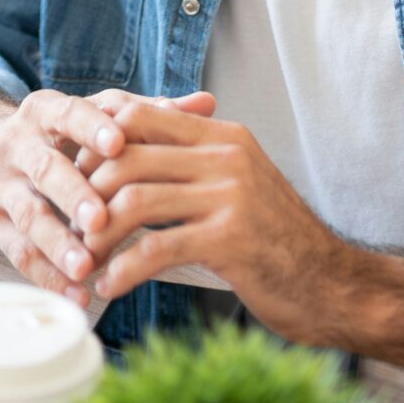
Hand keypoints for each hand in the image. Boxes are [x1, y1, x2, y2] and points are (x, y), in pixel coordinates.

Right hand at [0, 89, 214, 308]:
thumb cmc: (60, 136)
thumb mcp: (95, 116)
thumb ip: (147, 113)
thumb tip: (206, 104)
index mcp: (45, 112)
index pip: (68, 114)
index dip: (92, 128)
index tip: (119, 143)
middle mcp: (17, 145)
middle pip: (45, 168)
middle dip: (73, 193)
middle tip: (100, 218)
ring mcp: (1, 186)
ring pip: (28, 216)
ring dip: (58, 244)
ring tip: (87, 267)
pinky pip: (18, 254)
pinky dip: (47, 276)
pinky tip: (76, 293)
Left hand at [80, 96, 353, 344]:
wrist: (335, 285)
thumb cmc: (278, 242)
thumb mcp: (238, 186)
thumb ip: (193, 165)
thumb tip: (128, 157)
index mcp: (223, 137)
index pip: (140, 115)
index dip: (95, 141)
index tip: (71, 172)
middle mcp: (226, 156)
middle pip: (127, 155)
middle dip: (86, 190)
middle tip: (68, 222)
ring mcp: (230, 195)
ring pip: (135, 199)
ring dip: (98, 233)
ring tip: (83, 259)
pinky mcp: (231, 239)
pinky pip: (157, 249)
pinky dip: (124, 269)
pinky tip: (111, 287)